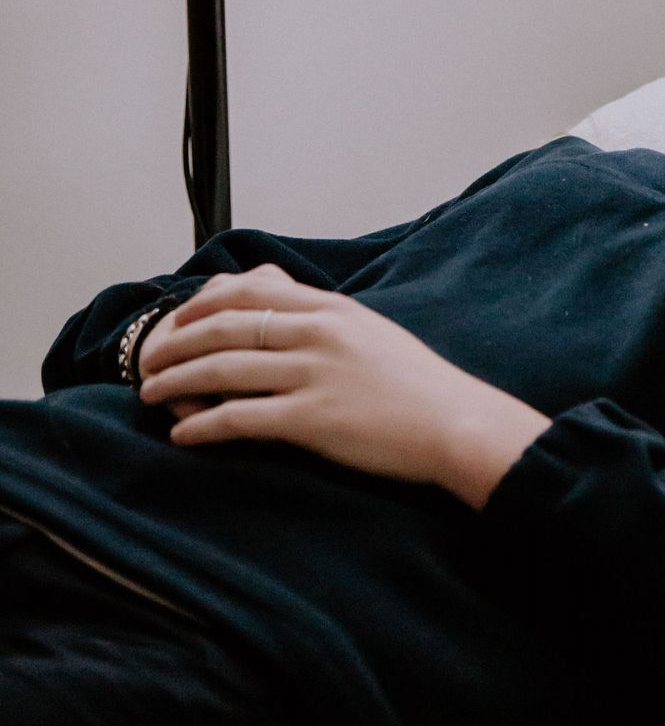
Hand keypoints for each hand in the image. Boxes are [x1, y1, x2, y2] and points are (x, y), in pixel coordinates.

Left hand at [136, 263, 549, 507]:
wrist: (454, 422)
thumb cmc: (417, 385)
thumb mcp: (373, 333)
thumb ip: (328, 322)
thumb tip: (289, 318)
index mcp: (332, 308)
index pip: (252, 290)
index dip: (205, 303)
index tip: (179, 319)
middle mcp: (318, 333)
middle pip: (227, 326)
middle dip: (178, 342)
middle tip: (150, 359)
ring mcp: (314, 374)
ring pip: (223, 369)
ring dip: (176, 382)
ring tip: (149, 395)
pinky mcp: (312, 418)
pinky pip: (240, 418)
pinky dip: (203, 425)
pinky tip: (183, 435)